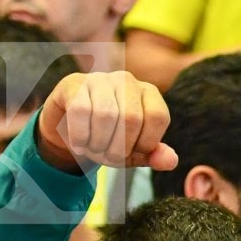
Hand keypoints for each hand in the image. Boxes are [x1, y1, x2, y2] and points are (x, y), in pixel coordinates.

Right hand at [35, 71, 178, 174]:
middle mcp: (126, 80)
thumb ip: (154, 156)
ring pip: (105, 115)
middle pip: (131, 118)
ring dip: (99, 144)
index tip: (133, 152)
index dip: (146, 143)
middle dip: (120, 148)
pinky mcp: (74, 84)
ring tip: (95, 148)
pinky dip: (80, 136)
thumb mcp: (134, 152)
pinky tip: (79, 143)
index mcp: (148, 93)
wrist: (70, 130)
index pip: (157, 116)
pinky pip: (80, 111)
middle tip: (110, 156)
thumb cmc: (108, 139)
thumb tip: (171, 161)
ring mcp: (99, 79)